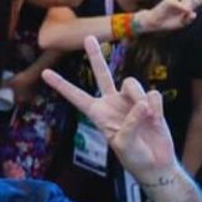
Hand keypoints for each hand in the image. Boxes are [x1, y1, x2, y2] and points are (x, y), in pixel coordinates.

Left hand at [42, 37, 177, 181]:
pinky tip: (156, 120)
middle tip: (88, 37)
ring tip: (147, 117)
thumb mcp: (123, 144)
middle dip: (95, 55)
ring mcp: (130, 100)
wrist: (156, 163)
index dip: (61, 85)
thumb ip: (129, 124)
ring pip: (132, 84)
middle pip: (101, 74)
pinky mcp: (149, 101)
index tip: (45, 73)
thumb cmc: (134, 157)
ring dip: (139, 97)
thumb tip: (142, 104)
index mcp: (97, 113)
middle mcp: (111, 102)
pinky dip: (155, 108)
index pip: (76, 96)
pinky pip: (152, 95)